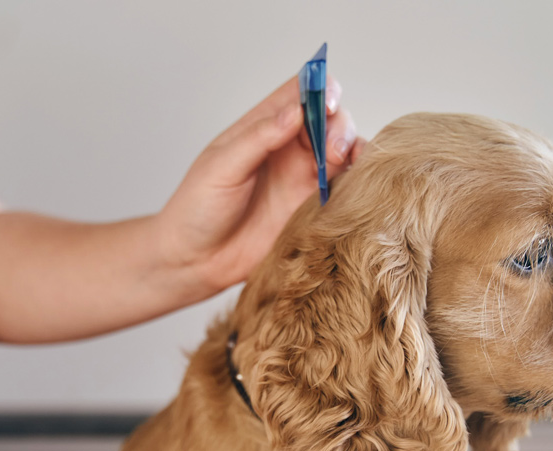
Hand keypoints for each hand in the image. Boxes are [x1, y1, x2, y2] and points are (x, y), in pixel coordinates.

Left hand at [156, 75, 365, 295]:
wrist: (196, 260)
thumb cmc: (198, 209)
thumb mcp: (221, 167)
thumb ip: (259, 138)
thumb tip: (295, 112)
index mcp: (263, 127)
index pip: (300, 92)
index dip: (320, 88)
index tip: (326, 101)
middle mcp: (288, 147)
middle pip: (330, 119)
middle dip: (339, 125)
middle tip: (331, 148)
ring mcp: (303, 177)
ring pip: (344, 149)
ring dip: (352, 149)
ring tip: (339, 162)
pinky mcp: (313, 208)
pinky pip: (345, 187)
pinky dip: (357, 181)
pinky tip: (352, 185)